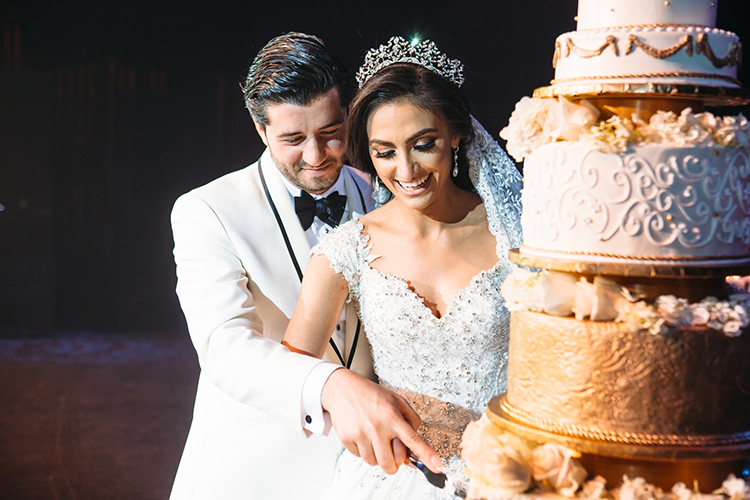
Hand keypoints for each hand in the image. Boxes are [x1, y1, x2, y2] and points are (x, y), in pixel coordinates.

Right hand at [321, 369, 441, 474]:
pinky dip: (364, 451)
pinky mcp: (347, 439)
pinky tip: (363, 436)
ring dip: (377, 457)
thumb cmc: (370, 394)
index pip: (413, 439)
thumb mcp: (396, 400)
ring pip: (374, 463)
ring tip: (375, 440)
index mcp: (391, 416)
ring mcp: (361, 433)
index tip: (437, 465)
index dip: (427, 454)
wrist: (342, 389)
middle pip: (390, 463)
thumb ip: (411, 419)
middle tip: (393, 456)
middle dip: (394, 465)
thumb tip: (415, 441)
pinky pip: (360, 457)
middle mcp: (377, 426)